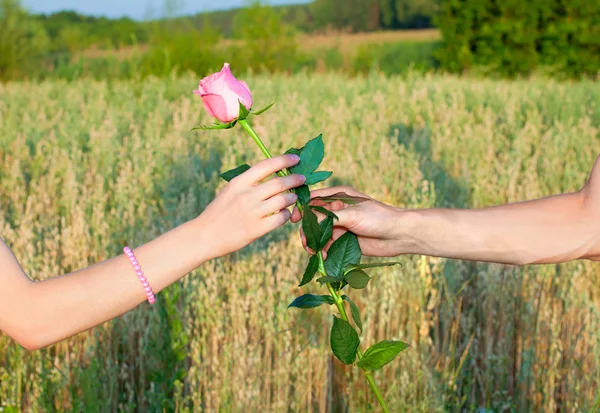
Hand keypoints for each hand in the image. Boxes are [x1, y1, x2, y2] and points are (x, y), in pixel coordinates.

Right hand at [199, 154, 305, 258]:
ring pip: (283, 200)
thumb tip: (274, 172)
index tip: (296, 158)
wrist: (205, 236)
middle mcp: (246, 195)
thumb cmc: (219, 212)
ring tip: (294, 198)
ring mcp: (252, 212)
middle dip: (295, 179)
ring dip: (293, 198)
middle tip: (302, 179)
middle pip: (279, 183)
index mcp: (239, 182)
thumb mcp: (230, 191)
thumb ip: (249, 182)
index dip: (284, 160)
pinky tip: (285, 214)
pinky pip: (280, 218)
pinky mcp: (256, 229)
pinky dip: (286, 215)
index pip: (267, 165)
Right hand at [291, 186, 406, 257]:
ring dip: (313, 242)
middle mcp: (337, 209)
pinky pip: (327, 245)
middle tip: (306, 242)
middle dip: (307, 230)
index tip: (293, 219)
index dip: (302, 209)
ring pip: (319, 234)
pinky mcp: (343, 240)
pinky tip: (322, 256)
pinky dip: (322, 251)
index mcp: (339, 196)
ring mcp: (340, 225)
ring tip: (313, 251)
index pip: (314, 199)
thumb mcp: (353, 214)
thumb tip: (310, 222)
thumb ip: (330, 217)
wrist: (399, 235)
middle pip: (313, 219)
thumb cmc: (379, 218)